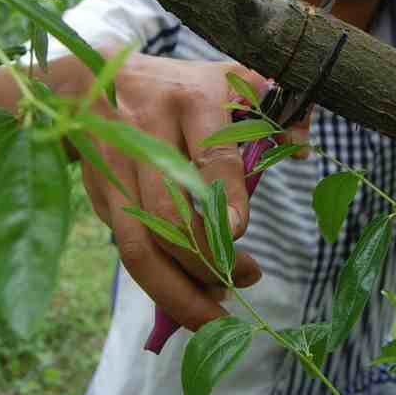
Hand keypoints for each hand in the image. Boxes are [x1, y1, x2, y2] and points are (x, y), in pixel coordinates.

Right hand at [73, 53, 296, 329]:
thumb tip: (302, 148)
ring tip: (211, 315)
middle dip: (205, 259)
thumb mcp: (228, 79)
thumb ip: (272, 106)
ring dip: (176, 289)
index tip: (240, 231)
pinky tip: (184, 297)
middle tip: (241, 280)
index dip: (225, 199)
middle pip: (169, 212)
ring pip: (141, 241)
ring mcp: (118, 168)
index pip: (210, 157)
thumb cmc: (179, 85)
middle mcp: (149, 135)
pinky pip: (126, 245)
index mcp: (192, 101)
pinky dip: (155, 280)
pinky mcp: (99, 192)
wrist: (93, 79)